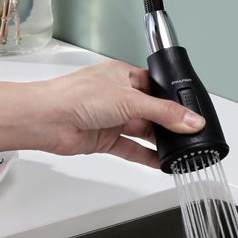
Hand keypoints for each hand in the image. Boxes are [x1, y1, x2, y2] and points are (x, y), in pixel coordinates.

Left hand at [38, 60, 204, 167]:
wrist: (46, 119)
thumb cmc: (76, 96)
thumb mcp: (130, 100)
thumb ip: (163, 113)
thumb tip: (191, 120)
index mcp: (123, 75)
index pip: (156, 88)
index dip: (173, 100)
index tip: (192, 114)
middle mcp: (118, 96)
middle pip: (151, 111)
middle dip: (169, 124)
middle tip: (190, 135)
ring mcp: (111, 118)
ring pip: (142, 131)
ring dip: (159, 141)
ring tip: (180, 151)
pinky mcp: (104, 139)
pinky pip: (130, 148)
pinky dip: (146, 156)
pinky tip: (161, 162)